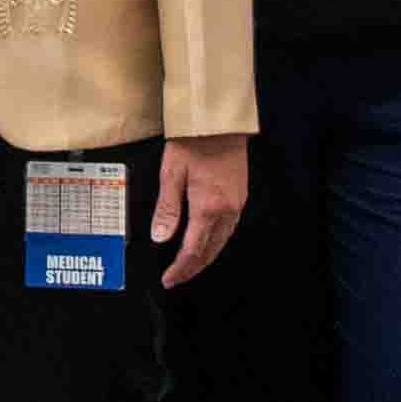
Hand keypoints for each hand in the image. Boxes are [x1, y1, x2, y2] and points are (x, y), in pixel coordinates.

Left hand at [151, 131, 252, 289]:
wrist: (220, 121)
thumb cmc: (193, 141)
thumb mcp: (171, 173)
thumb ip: (167, 208)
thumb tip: (160, 237)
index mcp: (208, 207)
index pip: (193, 249)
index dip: (180, 268)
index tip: (169, 279)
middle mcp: (227, 210)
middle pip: (210, 251)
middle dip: (193, 268)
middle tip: (177, 279)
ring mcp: (237, 203)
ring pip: (222, 242)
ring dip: (206, 258)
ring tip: (190, 266)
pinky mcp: (240, 195)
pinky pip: (229, 229)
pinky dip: (216, 242)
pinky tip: (208, 242)